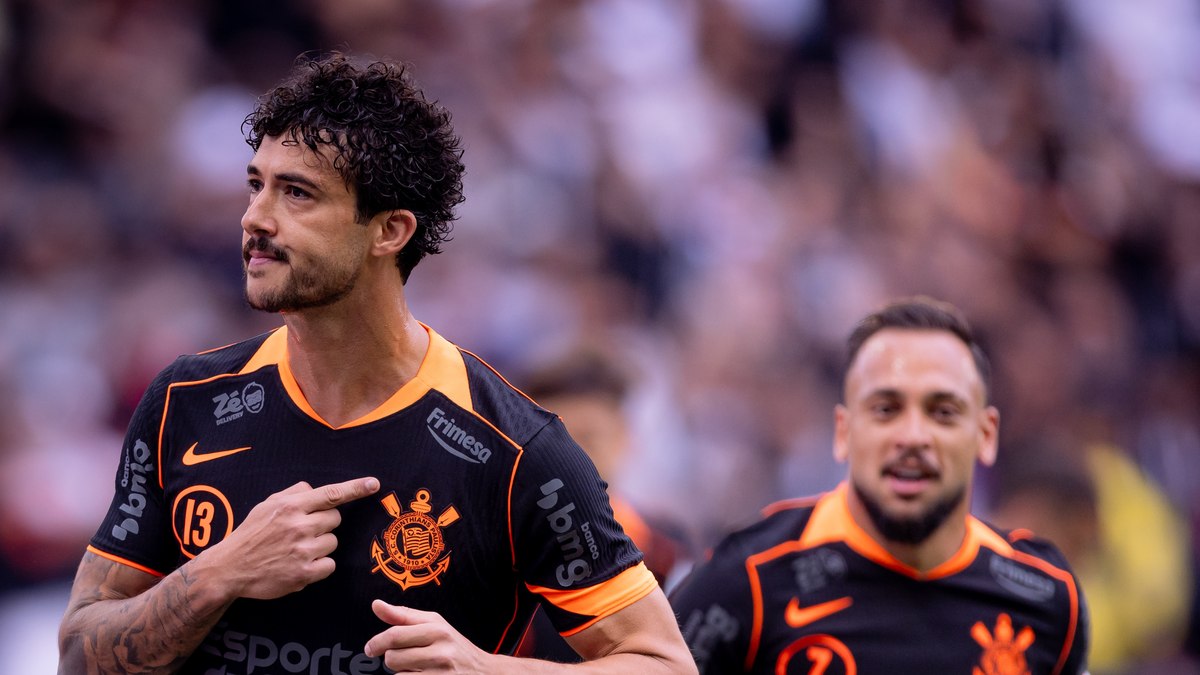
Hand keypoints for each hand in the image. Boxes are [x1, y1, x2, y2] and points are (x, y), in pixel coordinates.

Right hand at [203, 477, 379, 599]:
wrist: (229, 568)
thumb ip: (293, 494)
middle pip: (336, 520)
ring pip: (333, 543)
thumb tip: (314, 489)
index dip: (355, 488)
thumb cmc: (251, 534)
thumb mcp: (267, 505)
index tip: (374, 484)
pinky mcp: (304, 574)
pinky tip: (301, 564)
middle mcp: (299, 526)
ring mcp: (302, 551)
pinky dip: (320, 566)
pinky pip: (329, 565)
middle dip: (325, 524)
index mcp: (290, 506)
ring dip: (321, 546)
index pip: (331, 494)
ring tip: (297, 550)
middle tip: (303, 532)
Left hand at [364, 600, 491, 672]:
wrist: (483, 672)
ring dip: (402, 673)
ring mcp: (441, 673)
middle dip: (392, 659)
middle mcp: (440, 650)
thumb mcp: (433, 624)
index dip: (376, 642)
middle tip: (404, 658)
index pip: (395, 635)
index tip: (371, 648)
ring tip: (417, 668)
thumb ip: (403, 615)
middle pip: (393, 657)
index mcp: (437, 629)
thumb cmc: (454, 646)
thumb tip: (376, 604)